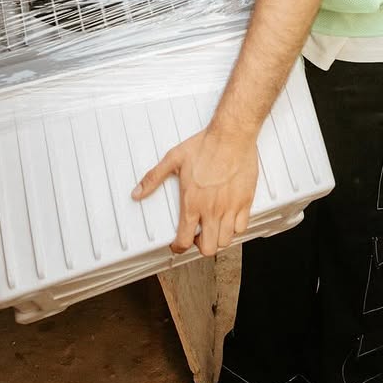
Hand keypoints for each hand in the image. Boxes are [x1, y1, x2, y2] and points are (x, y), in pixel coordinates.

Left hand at [133, 121, 258, 255]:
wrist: (231, 135)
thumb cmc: (205, 145)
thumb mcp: (173, 159)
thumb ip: (153, 178)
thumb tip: (137, 193)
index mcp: (192, 203)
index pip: (184, 241)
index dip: (178, 248)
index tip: (178, 245)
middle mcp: (211, 209)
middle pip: (208, 248)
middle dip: (200, 246)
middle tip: (197, 236)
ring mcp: (230, 207)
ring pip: (225, 240)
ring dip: (217, 238)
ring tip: (212, 227)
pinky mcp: (245, 201)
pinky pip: (241, 227)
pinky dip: (234, 228)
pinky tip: (228, 218)